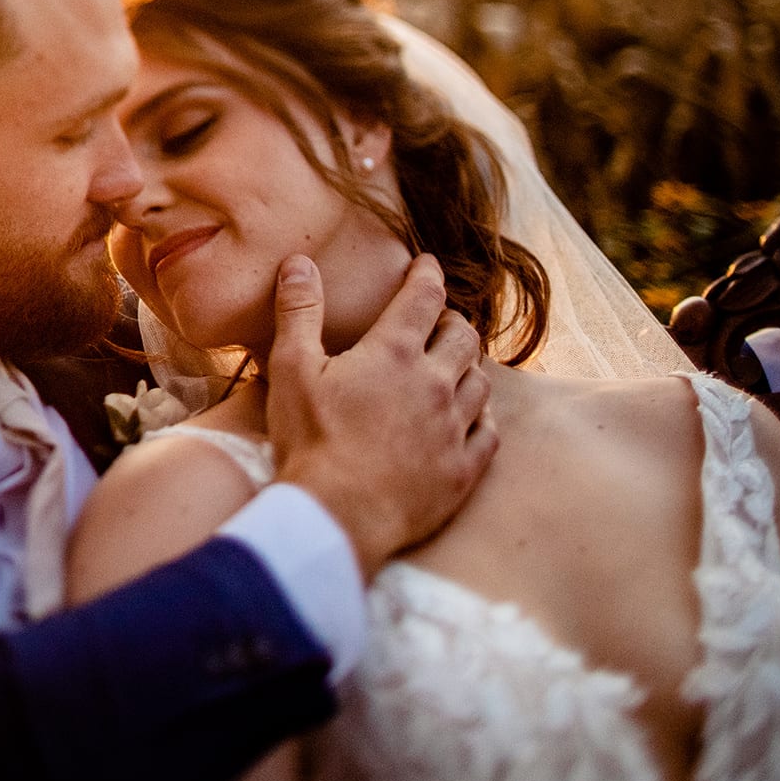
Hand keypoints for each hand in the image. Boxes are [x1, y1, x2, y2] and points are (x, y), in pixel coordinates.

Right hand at [264, 254, 494, 578]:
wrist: (337, 517)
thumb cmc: (310, 442)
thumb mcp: (291, 369)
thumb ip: (300, 312)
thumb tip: (300, 263)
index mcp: (394, 353)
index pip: (423, 297)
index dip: (427, 274)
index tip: (426, 265)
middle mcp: (434, 384)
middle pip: (463, 336)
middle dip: (451, 321)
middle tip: (437, 322)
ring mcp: (453, 429)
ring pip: (481, 383)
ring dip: (468, 368)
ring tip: (454, 368)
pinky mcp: (461, 471)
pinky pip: (488, 435)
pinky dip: (482, 420)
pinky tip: (471, 420)